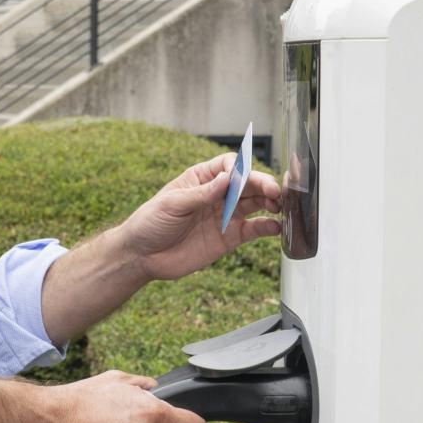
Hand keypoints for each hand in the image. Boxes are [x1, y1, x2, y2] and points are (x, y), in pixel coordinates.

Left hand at [112, 154, 284, 282]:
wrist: (142, 256)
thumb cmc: (150, 223)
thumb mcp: (172, 204)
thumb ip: (202, 193)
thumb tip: (228, 178)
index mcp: (201, 179)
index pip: (229, 165)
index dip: (239, 169)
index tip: (241, 179)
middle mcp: (217, 195)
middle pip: (247, 184)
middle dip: (262, 185)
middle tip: (274, 192)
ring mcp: (225, 215)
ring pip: (255, 204)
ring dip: (270, 203)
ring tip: (280, 206)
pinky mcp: (229, 237)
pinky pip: (253, 230)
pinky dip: (267, 228)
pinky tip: (276, 227)